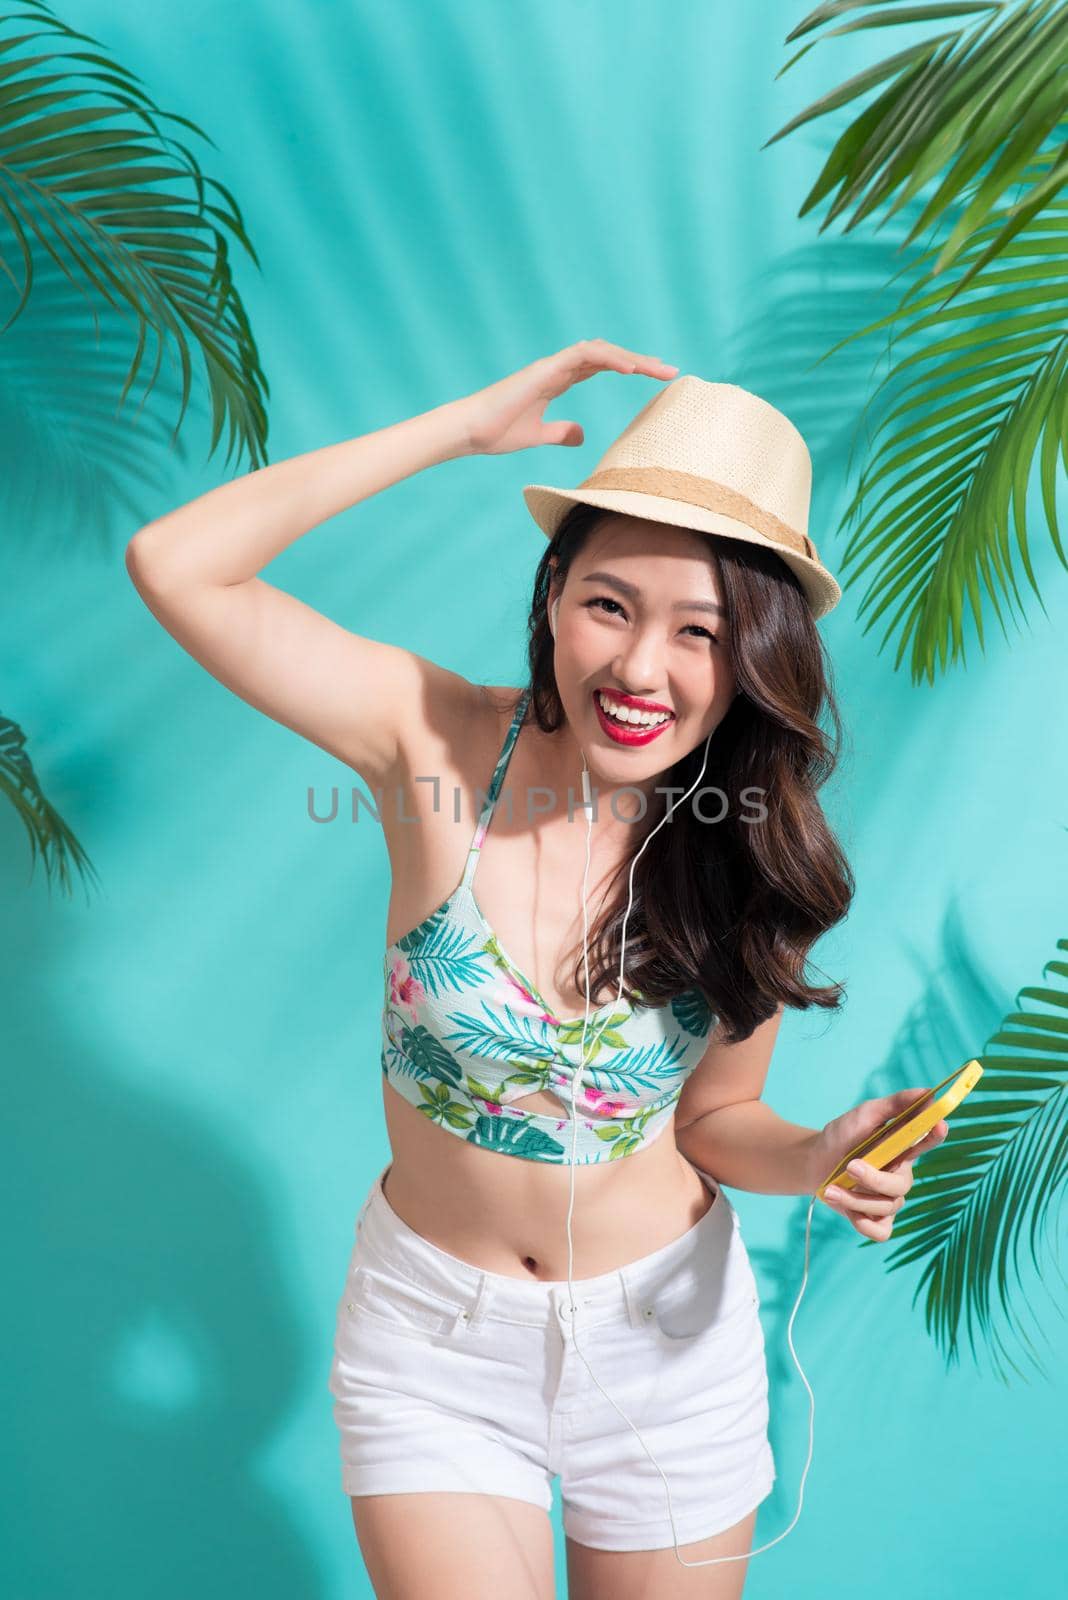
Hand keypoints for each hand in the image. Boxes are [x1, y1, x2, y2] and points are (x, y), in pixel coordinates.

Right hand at [457, 339, 677, 456]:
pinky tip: (630, 367)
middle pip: (606, 354)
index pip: (600, 366)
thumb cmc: (495, 432)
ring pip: (598, 350)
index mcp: (557, 380)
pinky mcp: (544, 370)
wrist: (469, 431)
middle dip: (639, 360)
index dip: (628, 367)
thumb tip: (582, 435)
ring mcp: (551, 366)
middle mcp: (557, 368)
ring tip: (656, 368)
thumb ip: (560, 432)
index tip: (655, 377)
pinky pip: (582, 355)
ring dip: (629, 356)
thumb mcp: (538, 435)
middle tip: (670, 370)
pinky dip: (608, 358)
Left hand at [809, 1088, 949, 1240]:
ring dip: (854, 1198)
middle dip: (874, 1178)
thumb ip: (894, 1105)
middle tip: (850, 1166)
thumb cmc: (841, 1136)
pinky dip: (863, 1224)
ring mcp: (889, 1199)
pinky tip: (845, 1208)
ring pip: (887, 1206)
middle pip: (902, 1184)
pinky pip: (881, 1231)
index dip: (935, 1135)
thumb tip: (926, 1091)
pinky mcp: (876, 1219)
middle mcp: (900, 1174)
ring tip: (831, 1188)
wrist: (813, 1163)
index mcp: (901, 1148)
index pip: (926, 1142)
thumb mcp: (864, 1115)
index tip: (939, 1124)